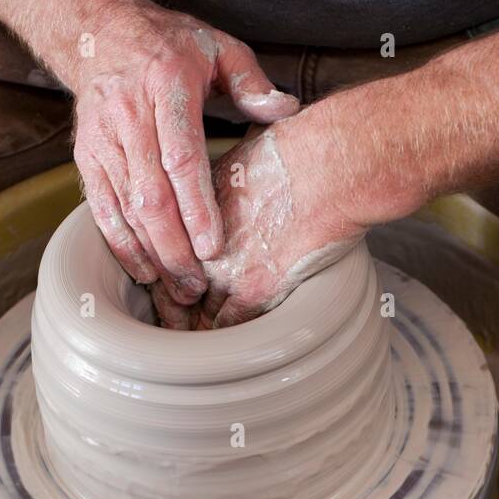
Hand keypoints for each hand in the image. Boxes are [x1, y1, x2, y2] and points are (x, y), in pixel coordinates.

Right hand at [70, 0, 298, 325]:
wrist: (99, 31)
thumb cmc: (170, 46)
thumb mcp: (218, 48)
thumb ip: (252, 81)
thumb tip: (286, 109)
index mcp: (167, 87)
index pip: (181, 157)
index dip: (196, 206)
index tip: (213, 246)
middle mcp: (129, 114)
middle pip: (150, 195)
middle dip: (174, 248)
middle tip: (197, 286)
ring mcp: (102, 138)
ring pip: (125, 208)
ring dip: (151, 254)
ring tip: (178, 289)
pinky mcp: (85, 156)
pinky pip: (101, 208)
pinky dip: (121, 243)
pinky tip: (144, 272)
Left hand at [186, 108, 368, 328]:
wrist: (328, 168)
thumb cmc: (300, 152)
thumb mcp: (245, 154)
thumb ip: (231, 182)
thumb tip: (239, 183)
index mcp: (196, 205)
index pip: (170, 250)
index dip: (172, 272)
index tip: (175, 287)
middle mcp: (201, 238)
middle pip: (178, 285)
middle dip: (178, 306)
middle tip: (176, 326)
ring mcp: (225, 267)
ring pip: (200, 310)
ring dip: (199, 327)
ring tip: (197, 345)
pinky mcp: (254, 289)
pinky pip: (229, 325)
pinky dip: (226, 338)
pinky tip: (226, 346)